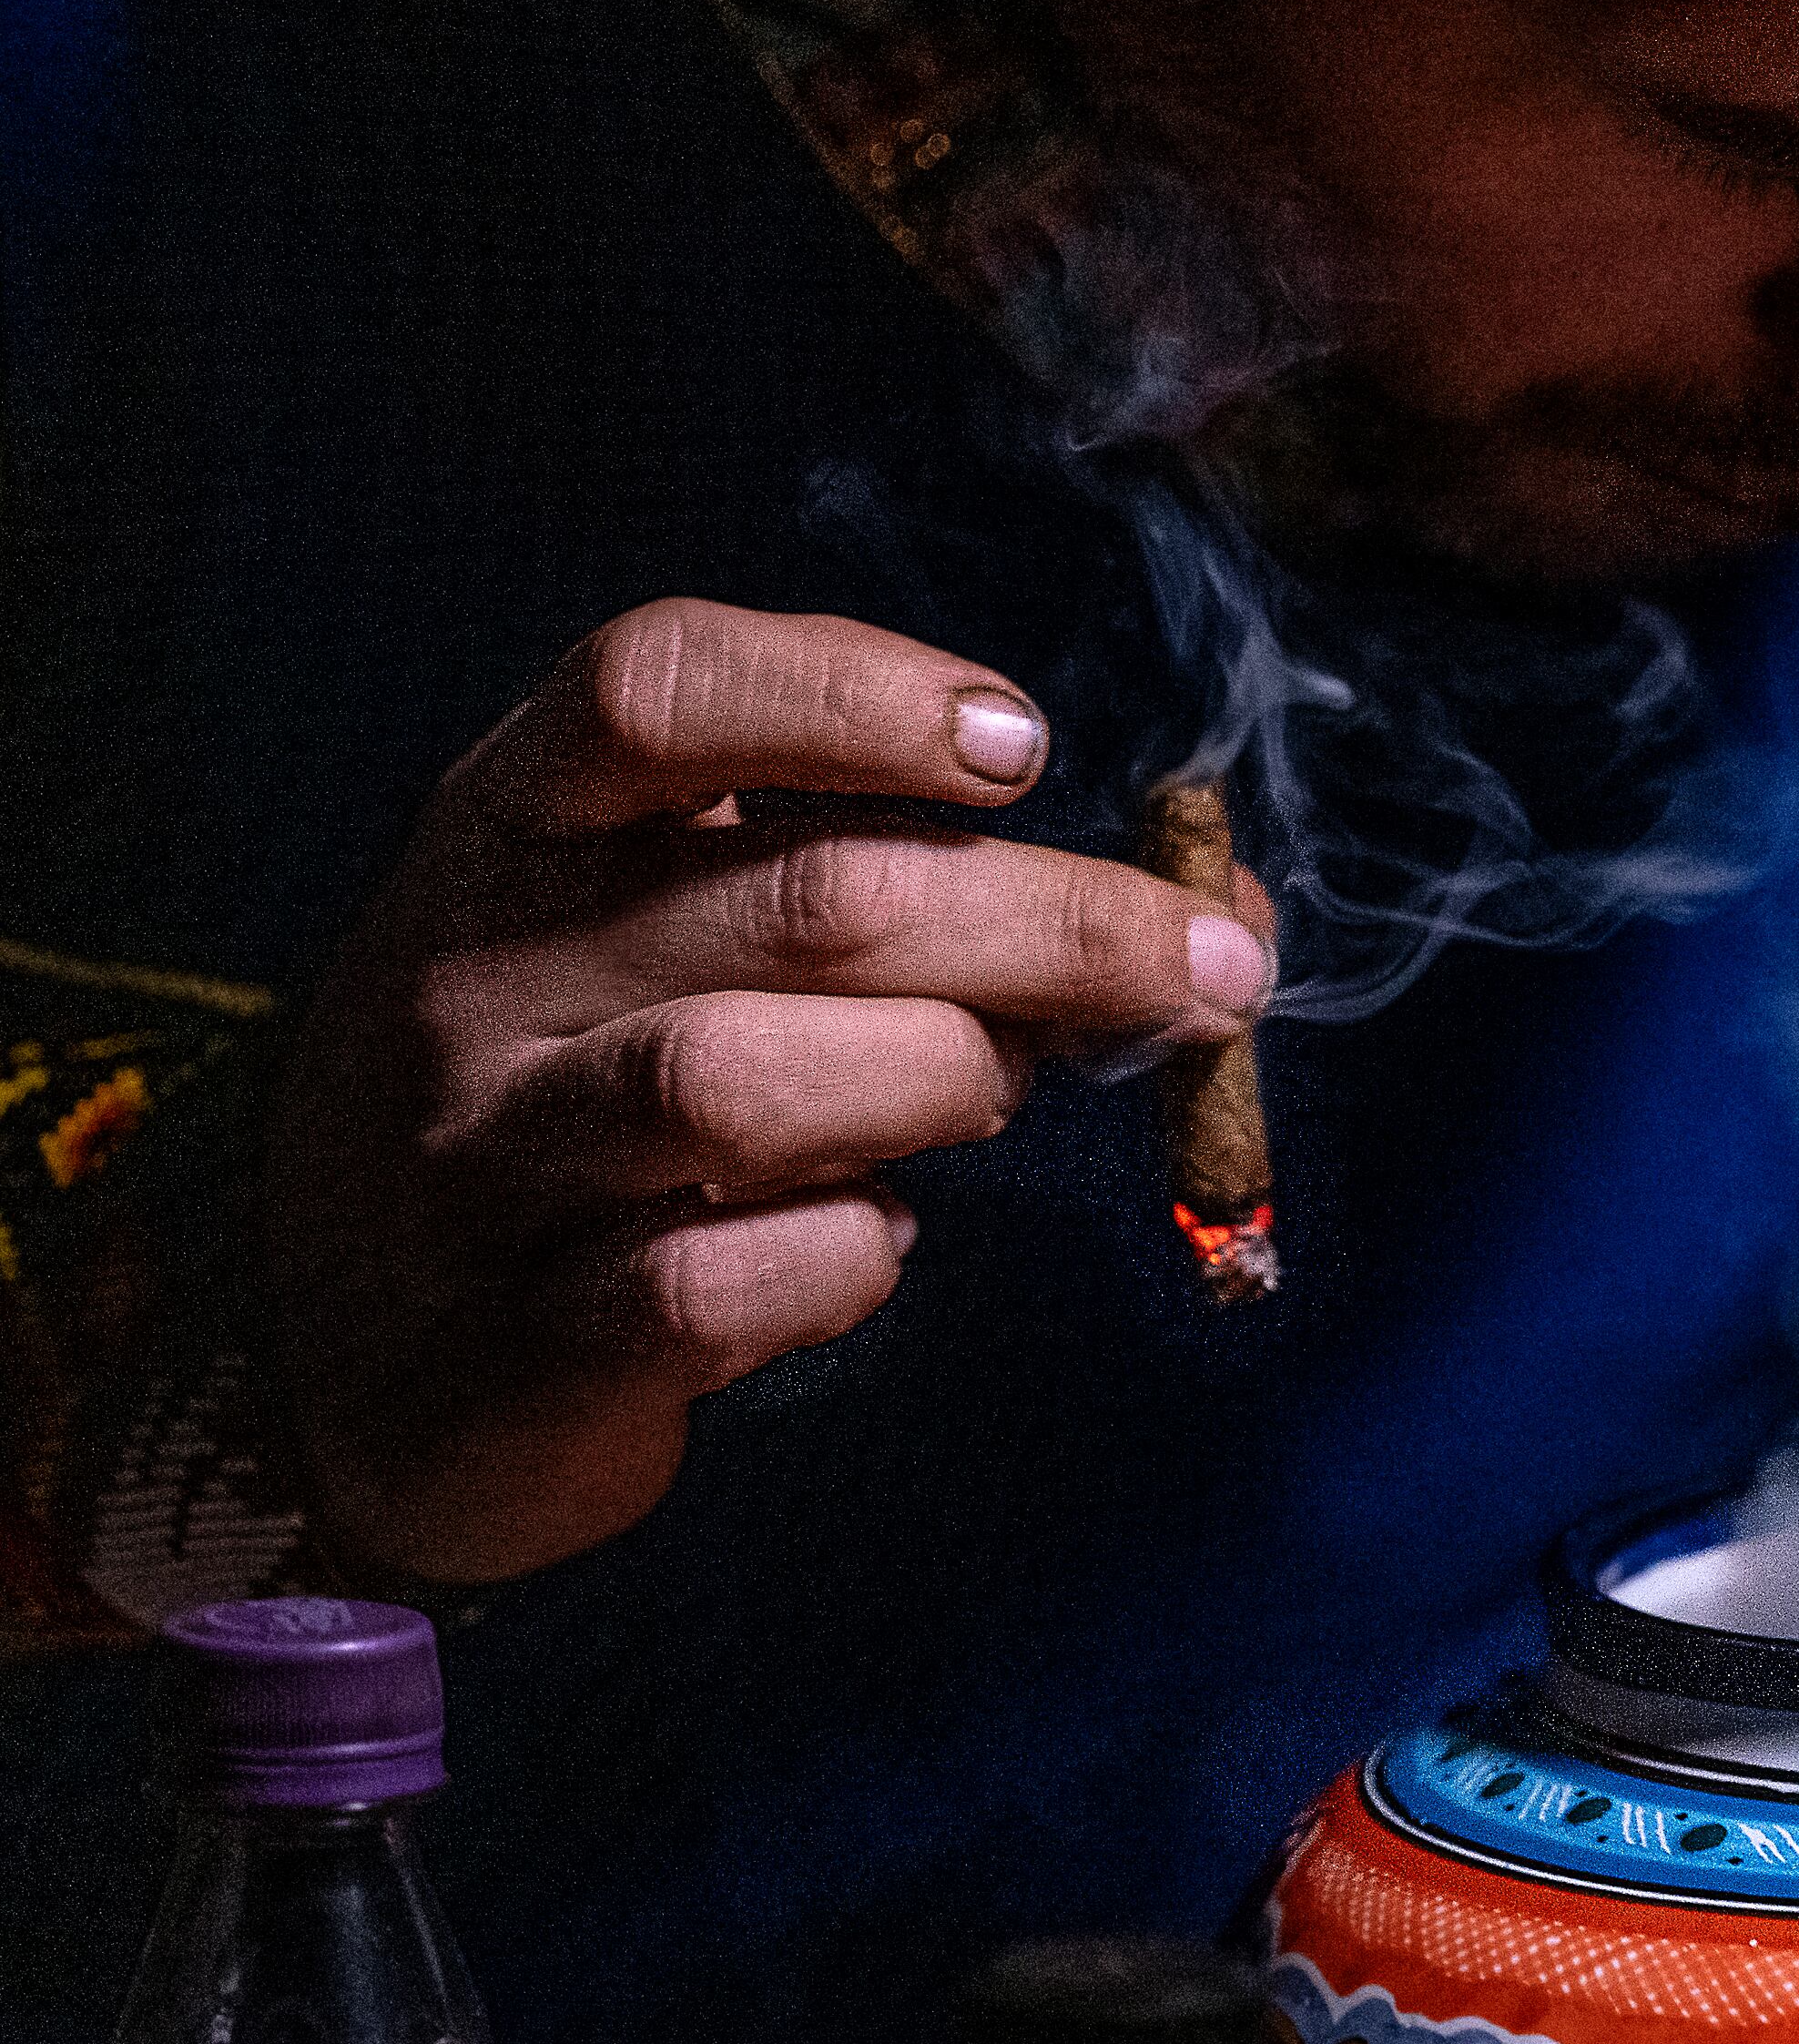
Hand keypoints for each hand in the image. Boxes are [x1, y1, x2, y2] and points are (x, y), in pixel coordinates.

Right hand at [265, 600, 1274, 1582]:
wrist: (332, 1357)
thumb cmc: (578, 1092)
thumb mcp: (673, 937)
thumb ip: (898, 888)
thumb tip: (1221, 903)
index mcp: (513, 824)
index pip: (655, 686)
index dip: (857, 691)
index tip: (1022, 746)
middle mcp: (474, 971)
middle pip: (804, 900)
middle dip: (1056, 926)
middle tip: (1205, 963)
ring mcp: (478, 1159)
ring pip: (748, 1083)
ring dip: (944, 1077)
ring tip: (998, 1088)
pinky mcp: (515, 1347)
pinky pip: (721, 1282)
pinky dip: (851, 1256)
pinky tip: (876, 1235)